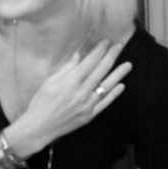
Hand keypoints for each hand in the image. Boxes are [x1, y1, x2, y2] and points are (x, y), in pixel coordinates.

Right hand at [18, 41, 132, 147]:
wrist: (39, 127)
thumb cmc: (41, 102)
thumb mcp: (50, 81)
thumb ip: (67, 68)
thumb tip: (79, 55)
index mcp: (71, 81)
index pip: (90, 61)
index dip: (99, 50)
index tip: (106, 41)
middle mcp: (82, 92)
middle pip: (101, 70)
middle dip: (111, 57)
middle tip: (119, 47)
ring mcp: (88, 104)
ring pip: (107, 86)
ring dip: (119, 74)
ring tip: (128, 65)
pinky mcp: (90, 115)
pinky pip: (105, 102)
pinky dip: (114, 94)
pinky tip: (121, 85)